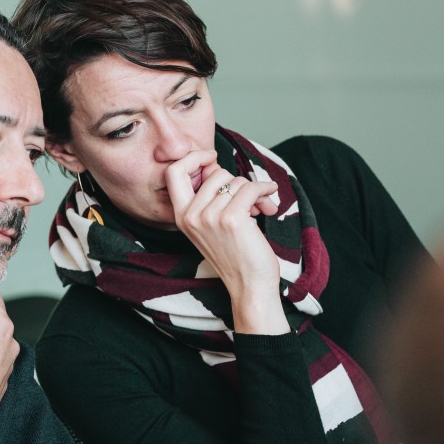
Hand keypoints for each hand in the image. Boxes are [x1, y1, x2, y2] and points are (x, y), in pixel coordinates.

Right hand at [164, 151, 286, 333]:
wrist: (249, 286)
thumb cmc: (236, 255)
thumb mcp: (211, 225)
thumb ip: (210, 197)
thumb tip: (217, 166)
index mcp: (181, 217)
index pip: (173, 172)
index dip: (193, 158)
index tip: (211, 158)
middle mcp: (191, 216)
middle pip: (215, 173)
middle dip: (236, 181)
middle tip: (250, 198)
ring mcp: (210, 217)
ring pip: (236, 181)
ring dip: (254, 190)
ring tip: (260, 206)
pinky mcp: (231, 219)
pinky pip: (250, 187)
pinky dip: (264, 189)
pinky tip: (270, 198)